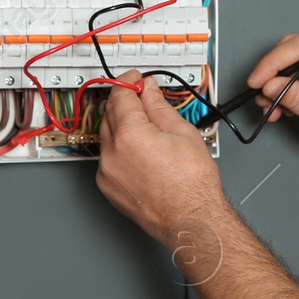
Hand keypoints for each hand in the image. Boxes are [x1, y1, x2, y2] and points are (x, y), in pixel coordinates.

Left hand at [96, 71, 228, 244]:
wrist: (191, 219)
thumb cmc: (192, 184)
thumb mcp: (182, 133)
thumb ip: (159, 107)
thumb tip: (149, 91)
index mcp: (130, 134)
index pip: (120, 95)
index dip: (129, 82)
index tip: (137, 80)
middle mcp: (112, 152)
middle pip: (109, 112)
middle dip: (125, 101)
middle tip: (143, 98)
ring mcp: (107, 171)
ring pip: (107, 136)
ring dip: (121, 125)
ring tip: (146, 127)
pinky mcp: (108, 186)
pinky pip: (108, 157)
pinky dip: (119, 148)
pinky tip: (140, 151)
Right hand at [247, 33, 298, 152]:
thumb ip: (297, 100)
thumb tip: (270, 86)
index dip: (272, 63)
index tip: (256, 81)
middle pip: (293, 46)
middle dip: (272, 73)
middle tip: (263, 98)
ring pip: (294, 54)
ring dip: (279, 79)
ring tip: (275, 105)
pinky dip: (289, 80)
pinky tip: (287, 100)